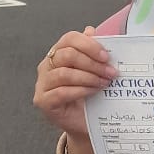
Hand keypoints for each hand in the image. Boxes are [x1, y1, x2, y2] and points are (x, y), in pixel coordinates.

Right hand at [34, 27, 116, 146]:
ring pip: (64, 73)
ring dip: (89, 77)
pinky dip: (81, 90)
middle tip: (110, 72)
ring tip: (104, 82)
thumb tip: (91, 30)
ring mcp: (42, 84)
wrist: (83, 123)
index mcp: (58, 53)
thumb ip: (92, 52)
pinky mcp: (43, 101)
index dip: (89, 45)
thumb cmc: (89, 96)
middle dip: (92, 63)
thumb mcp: (94, 72)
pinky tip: (94, 91)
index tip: (107, 56)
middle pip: (67, 55)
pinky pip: (61, 92)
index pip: (70, 39)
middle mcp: (46, 66)